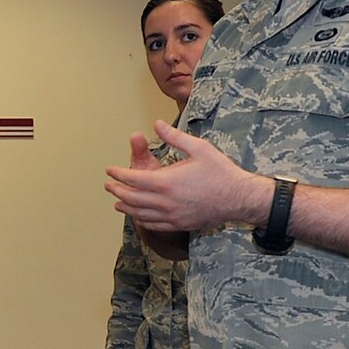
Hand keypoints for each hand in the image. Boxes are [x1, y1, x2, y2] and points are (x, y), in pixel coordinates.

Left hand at [105, 121, 266, 235]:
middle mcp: (165, 201)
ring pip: (140, 214)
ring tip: (117, 202)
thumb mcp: (199, 148)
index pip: (132, 179)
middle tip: (108, 186)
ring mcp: (171, 215)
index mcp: (166, 182)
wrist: (239, 197)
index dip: (118, 174)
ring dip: (126, 207)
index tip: (110, 170)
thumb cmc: (220, 172)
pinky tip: (138, 216)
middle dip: (117, 191)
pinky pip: (154, 224)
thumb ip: (174, 137)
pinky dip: (142, 220)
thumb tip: (156, 124)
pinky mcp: (179, 224)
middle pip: (131, 198)